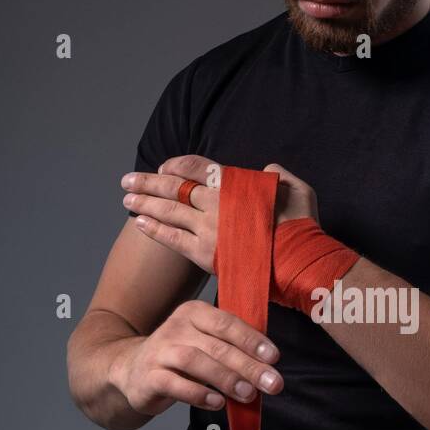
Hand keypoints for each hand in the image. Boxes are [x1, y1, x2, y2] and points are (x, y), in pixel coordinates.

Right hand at [110, 300, 283, 416]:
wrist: (130, 370)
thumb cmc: (180, 356)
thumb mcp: (203, 341)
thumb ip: (231, 347)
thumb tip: (269, 366)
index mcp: (194, 313)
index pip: (227, 323)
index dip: (252, 340)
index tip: (274, 358)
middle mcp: (175, 327)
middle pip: (216, 345)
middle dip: (248, 365)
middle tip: (272, 383)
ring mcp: (159, 351)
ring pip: (195, 361)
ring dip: (225, 378)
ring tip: (248, 394)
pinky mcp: (148, 377)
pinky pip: (175, 384)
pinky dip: (198, 394)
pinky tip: (217, 403)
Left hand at [120, 155, 318, 273]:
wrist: (299, 264)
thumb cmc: (302, 228)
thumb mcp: (297, 190)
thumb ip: (279, 176)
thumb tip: (267, 169)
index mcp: (235, 184)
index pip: (197, 167)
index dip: (176, 165)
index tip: (163, 167)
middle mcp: (216, 203)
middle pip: (174, 187)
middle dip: (148, 182)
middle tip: (129, 180)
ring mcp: (208, 229)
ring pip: (168, 211)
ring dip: (144, 203)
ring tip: (127, 199)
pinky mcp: (205, 254)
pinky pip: (172, 239)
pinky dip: (154, 229)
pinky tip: (139, 222)